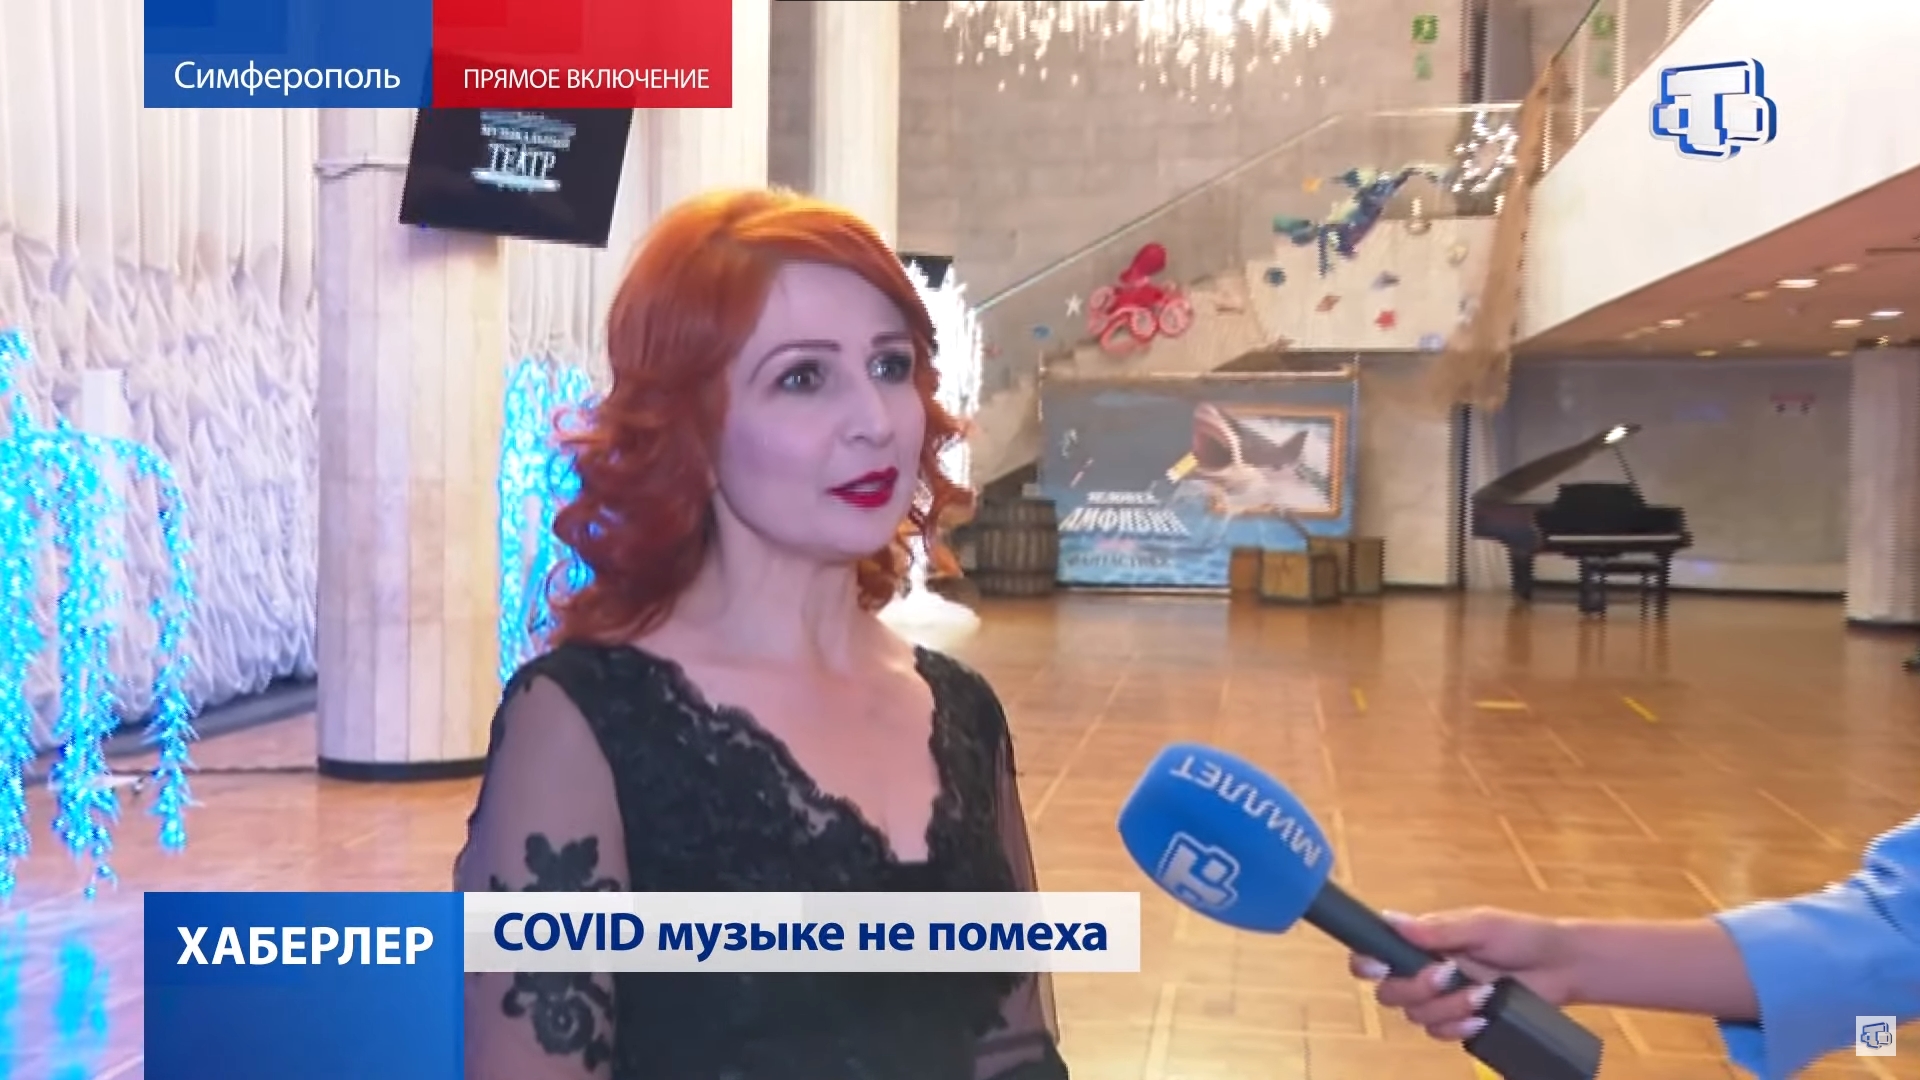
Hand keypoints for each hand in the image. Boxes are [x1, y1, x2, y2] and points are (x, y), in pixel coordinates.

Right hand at [1347, 908, 1580, 1041]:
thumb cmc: (1521, 936)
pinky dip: (1459, 1027)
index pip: (1374, 953)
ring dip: (1448, 1007)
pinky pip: (1440, 1034)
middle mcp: (1422, 972)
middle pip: (1389, 993)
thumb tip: (1389, 920)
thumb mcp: (1481, 926)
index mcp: (1421, 942)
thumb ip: (1437, 929)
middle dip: (1417, 988)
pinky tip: (1482, 1018)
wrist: (1561, 967)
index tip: (1380, 966)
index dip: (1366, 963)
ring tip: (1483, 994)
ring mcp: (1441, 1000)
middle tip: (1451, 974)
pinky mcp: (1460, 1022)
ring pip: (1417, 1016)